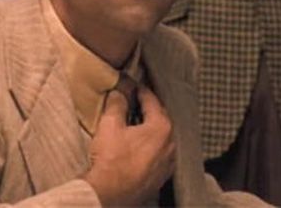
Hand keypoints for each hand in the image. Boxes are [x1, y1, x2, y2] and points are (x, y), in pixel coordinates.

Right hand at [83, 87, 175, 206]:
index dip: (141, 91)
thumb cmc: (111, 160)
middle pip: (160, 118)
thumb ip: (117, 104)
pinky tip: (138, 146)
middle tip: (135, 102)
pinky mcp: (161, 177)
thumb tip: (119, 93)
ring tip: (135, 123)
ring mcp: (168, 163)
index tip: (133, 85)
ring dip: (150, 129)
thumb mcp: (110, 125)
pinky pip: (159, 154)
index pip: (152, 101)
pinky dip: (151, 146)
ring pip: (161, 138)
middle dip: (148, 109)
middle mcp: (171, 144)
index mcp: (161, 127)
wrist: (109, 195)